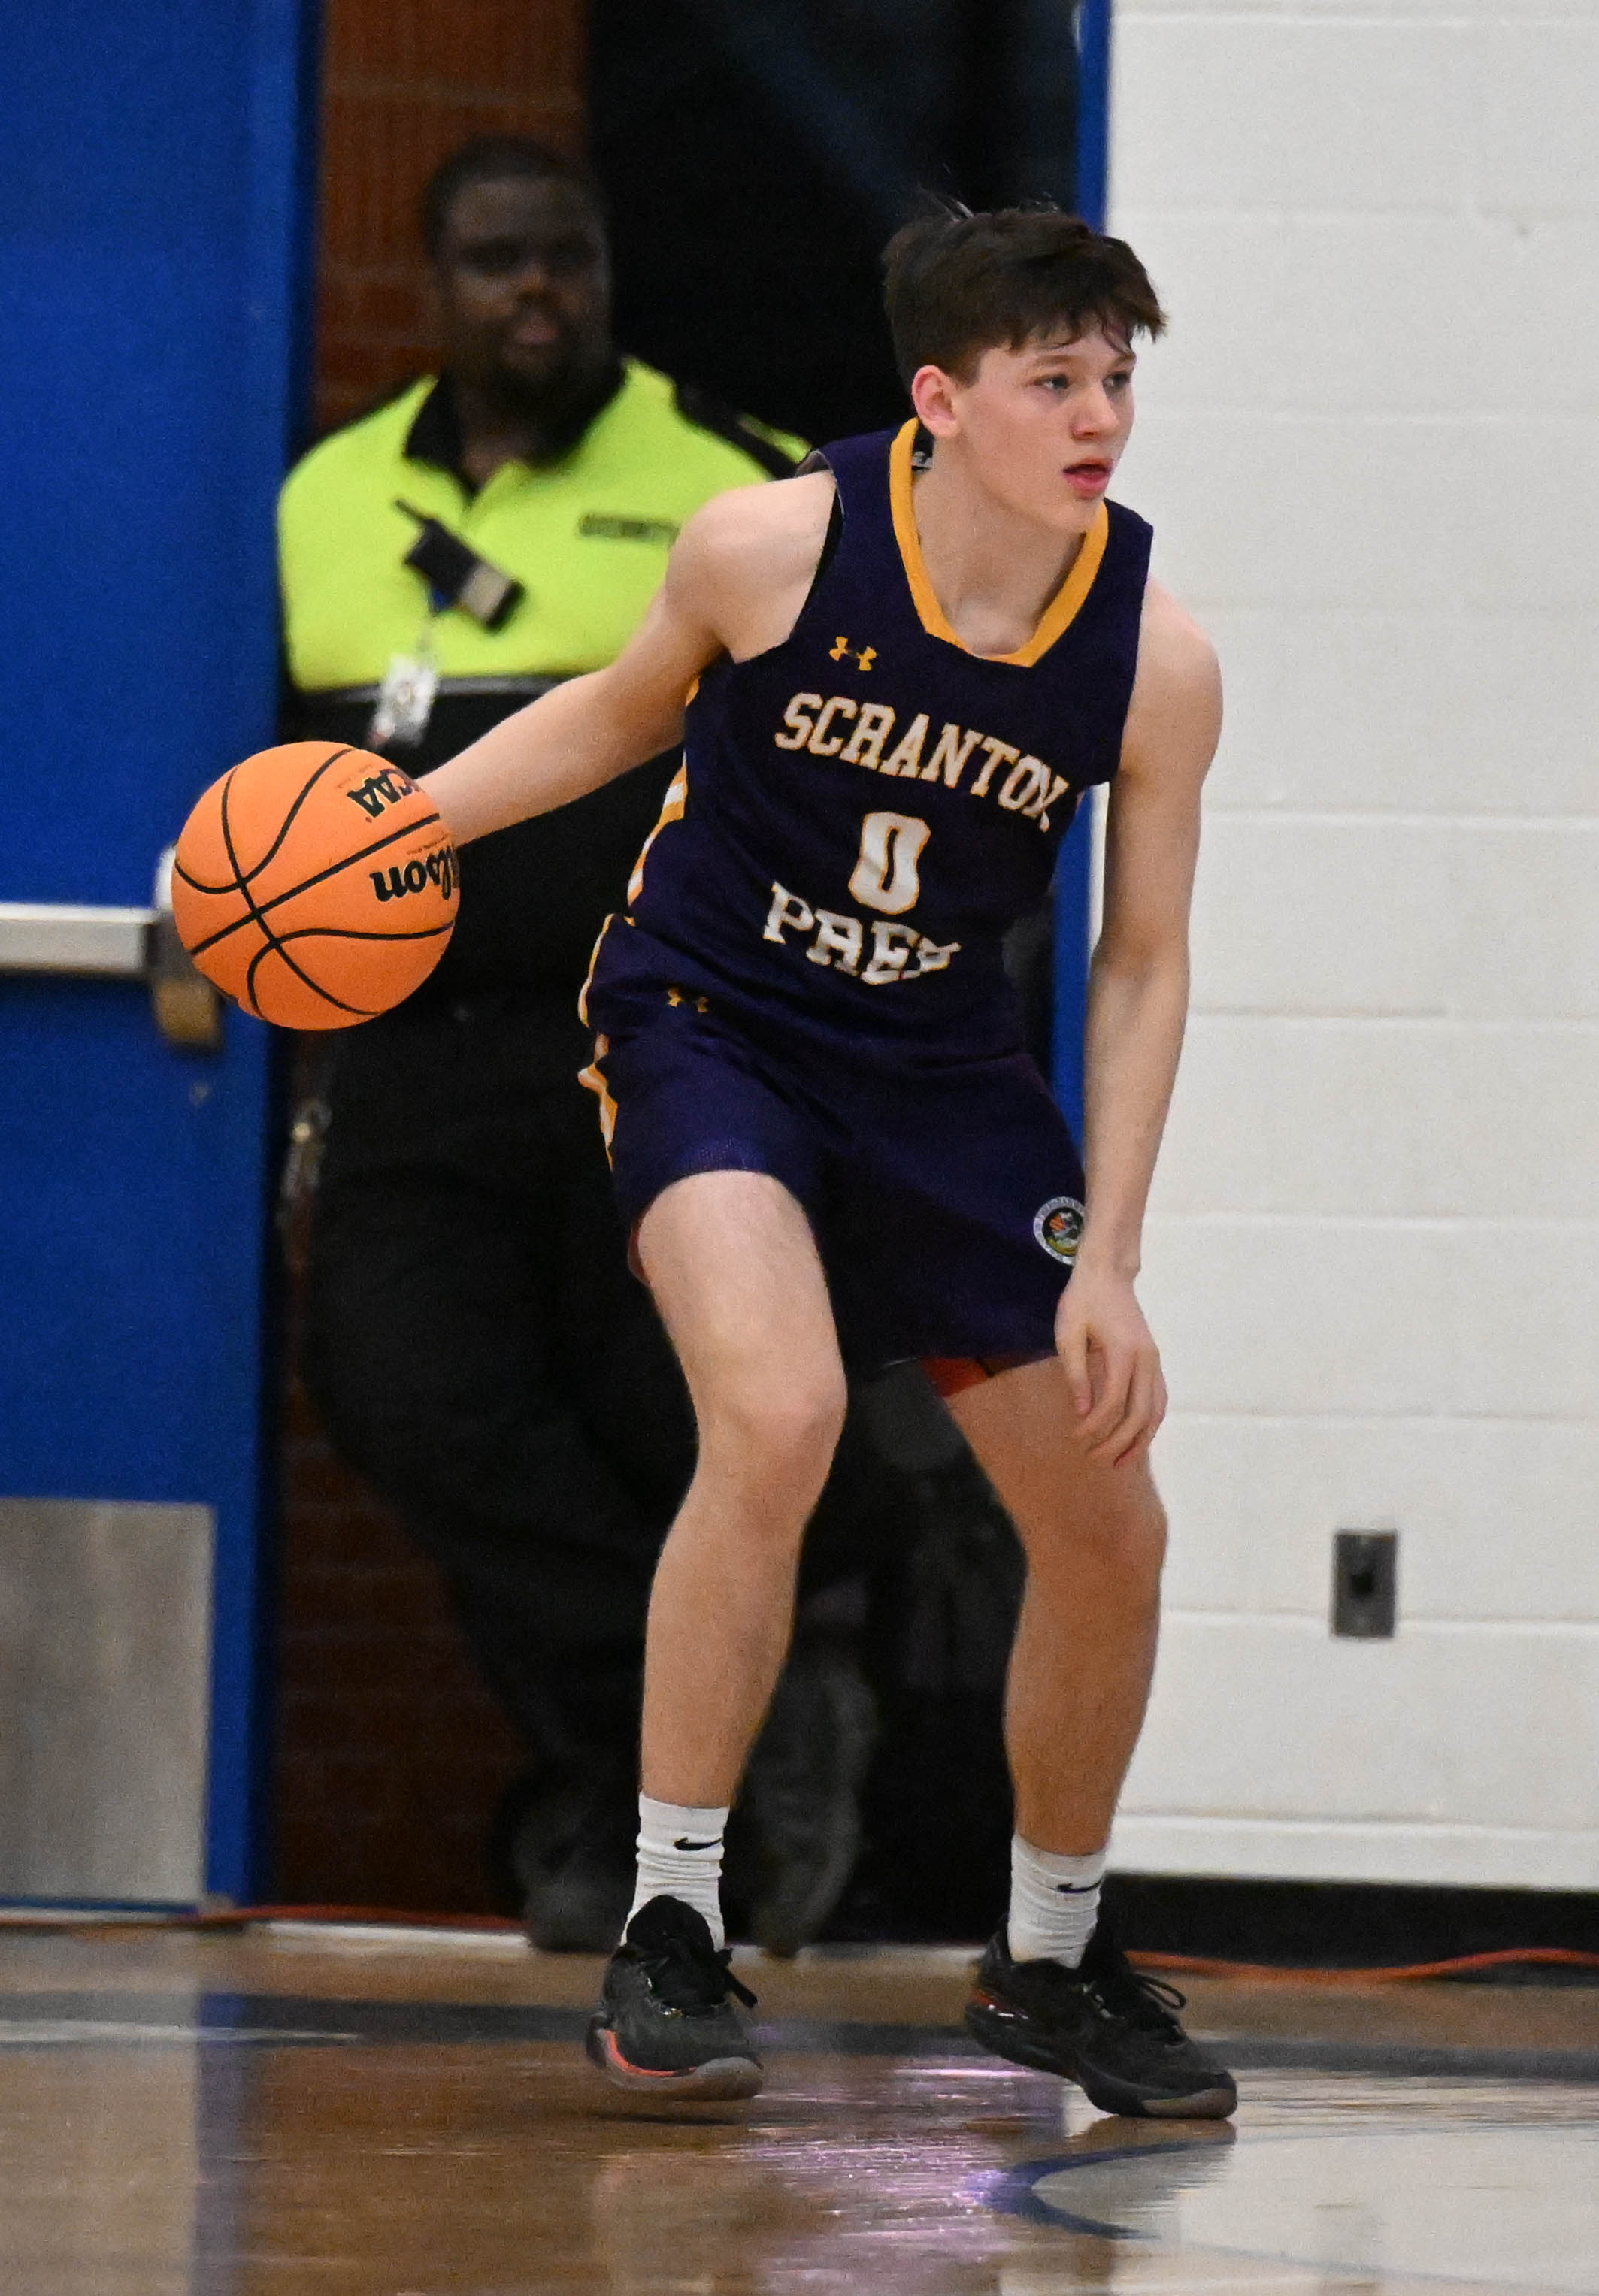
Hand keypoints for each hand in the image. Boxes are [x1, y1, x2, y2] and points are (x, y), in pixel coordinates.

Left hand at [1055, 1263, 1167, 1467]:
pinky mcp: (1154, 1360)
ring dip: (1141, 1440)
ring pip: (1156, 1411)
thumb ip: (1076, 1375)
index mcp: (1123, 1353)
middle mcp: (1146, 1360)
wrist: (1108, 1274)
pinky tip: (1137, 1438)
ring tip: (1122, 1463)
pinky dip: (1150, 1423)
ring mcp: (1154, 1361)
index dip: (1095, 1427)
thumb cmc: (1083, 1301)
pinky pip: (1159, 1399)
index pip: (1112, 1403)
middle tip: (1094, 1459)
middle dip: (1118, 1442)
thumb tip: (1083, 1413)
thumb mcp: (1068, 1335)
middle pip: (1140, 1414)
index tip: (1075, 1438)